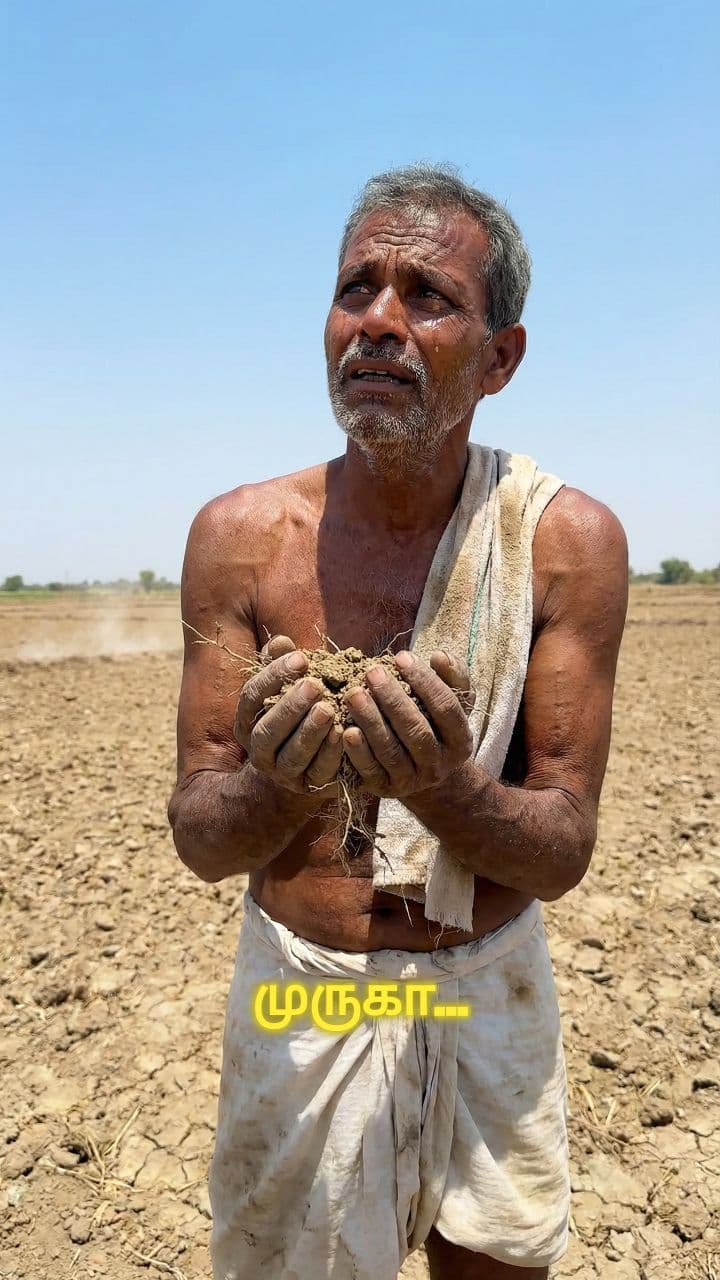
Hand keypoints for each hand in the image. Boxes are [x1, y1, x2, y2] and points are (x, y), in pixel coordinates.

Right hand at [234, 635, 342, 794]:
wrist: (302, 764)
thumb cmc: (296, 712)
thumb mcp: (287, 686)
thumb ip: (282, 664)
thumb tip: (281, 641)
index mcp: (247, 721)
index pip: (252, 697)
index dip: (274, 676)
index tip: (301, 658)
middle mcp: (259, 751)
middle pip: (268, 731)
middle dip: (291, 707)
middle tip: (314, 685)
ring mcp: (282, 773)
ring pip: (292, 755)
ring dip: (310, 732)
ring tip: (329, 709)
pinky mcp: (309, 786)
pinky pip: (319, 773)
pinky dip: (332, 754)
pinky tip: (346, 732)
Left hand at [342, 650, 474, 798]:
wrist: (424, 774)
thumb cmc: (434, 724)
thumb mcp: (453, 703)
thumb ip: (452, 677)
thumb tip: (440, 656)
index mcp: (460, 740)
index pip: (446, 708)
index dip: (425, 682)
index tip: (401, 657)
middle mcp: (439, 764)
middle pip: (417, 731)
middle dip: (393, 700)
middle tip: (371, 672)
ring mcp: (412, 780)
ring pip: (391, 751)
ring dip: (371, 721)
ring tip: (353, 694)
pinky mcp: (385, 789)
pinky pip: (371, 771)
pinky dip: (358, 752)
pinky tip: (346, 730)